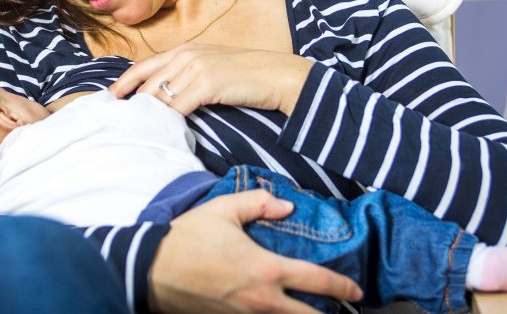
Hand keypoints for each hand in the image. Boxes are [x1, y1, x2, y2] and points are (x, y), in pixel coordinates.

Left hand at [108, 44, 312, 115]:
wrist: (278, 75)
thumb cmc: (247, 75)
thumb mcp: (211, 66)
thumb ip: (187, 74)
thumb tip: (165, 96)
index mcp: (185, 49)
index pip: (143, 66)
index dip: (123, 82)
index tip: (109, 98)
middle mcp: (187, 54)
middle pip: (147, 82)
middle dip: (128, 103)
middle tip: (114, 121)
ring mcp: (197, 67)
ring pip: (160, 95)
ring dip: (146, 115)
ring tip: (131, 130)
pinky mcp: (208, 83)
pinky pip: (178, 106)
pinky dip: (166, 119)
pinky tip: (160, 130)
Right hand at [148, 190, 362, 312]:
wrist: (151, 270)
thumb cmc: (188, 239)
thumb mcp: (224, 210)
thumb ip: (258, 203)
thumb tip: (286, 206)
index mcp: (267, 270)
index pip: (317, 282)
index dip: (342, 288)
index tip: (356, 292)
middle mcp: (262, 301)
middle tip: (340, 310)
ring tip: (309, 311)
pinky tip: (274, 311)